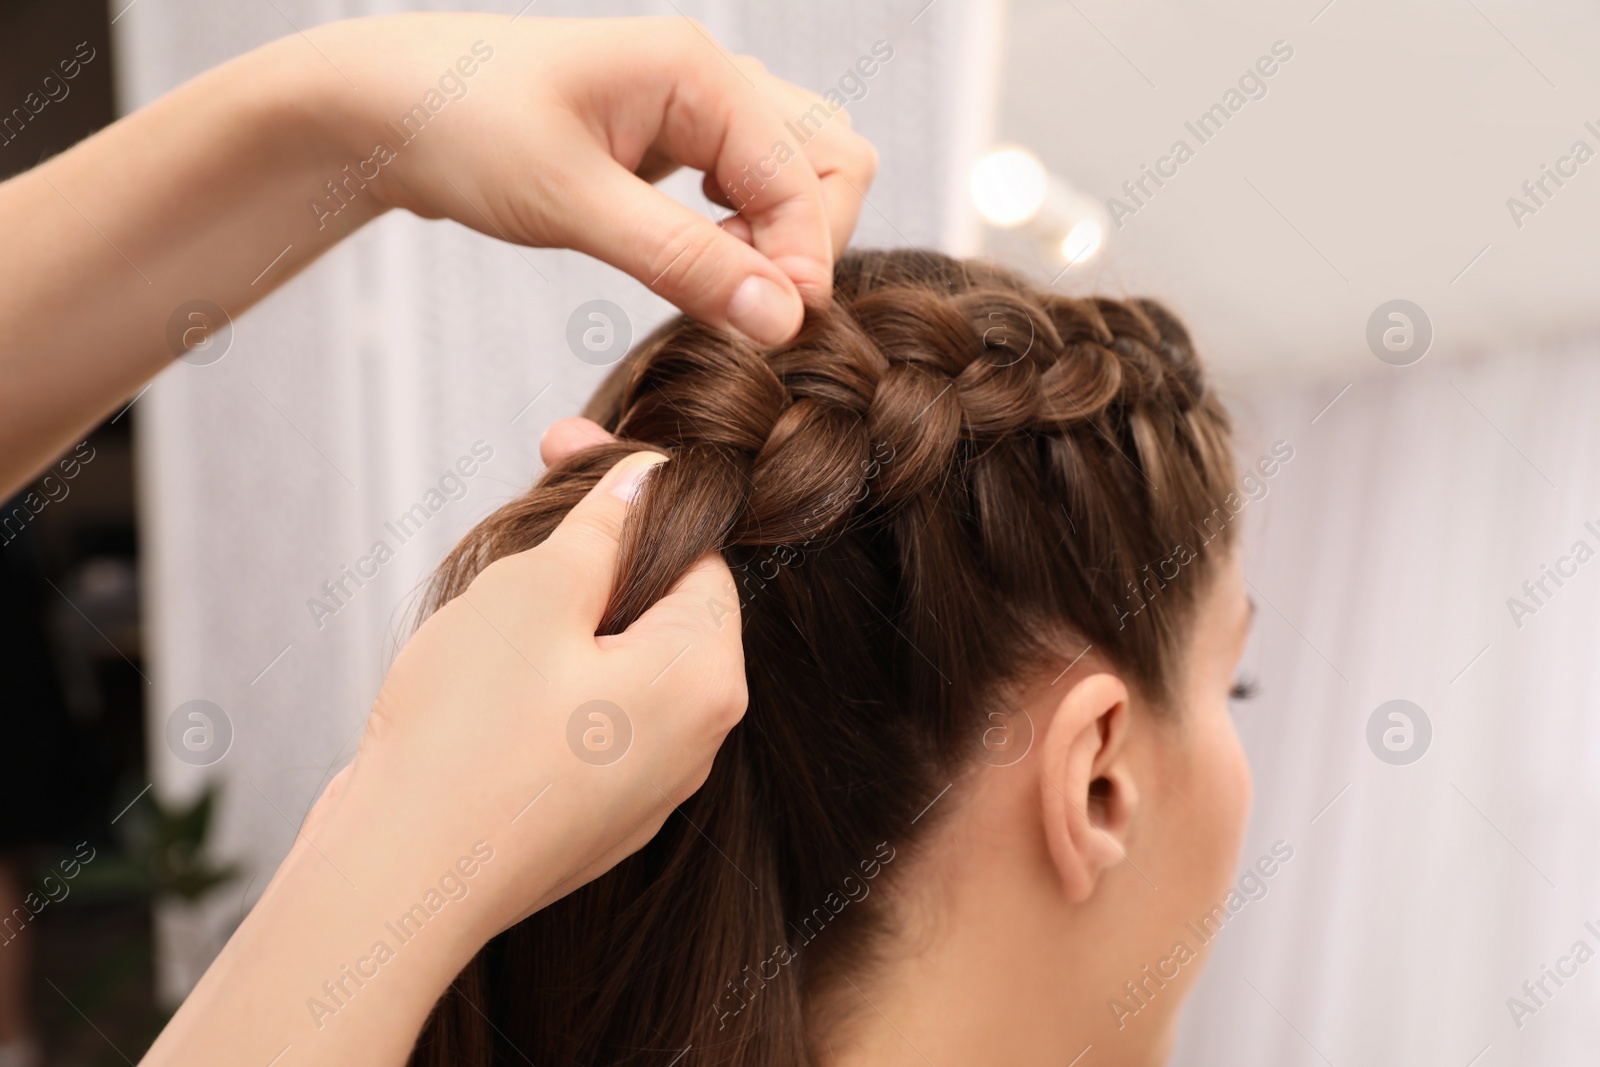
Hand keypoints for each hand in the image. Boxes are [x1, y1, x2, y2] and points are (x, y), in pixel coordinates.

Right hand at [142, 450, 745, 1066]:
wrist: (398, 878)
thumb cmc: (468, 731)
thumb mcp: (535, 591)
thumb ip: (604, 526)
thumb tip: (648, 478)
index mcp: (706, 680)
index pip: (700, 557)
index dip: (632, 498)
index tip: (565, 452)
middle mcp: (697, 743)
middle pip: (663, 612)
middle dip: (596, 560)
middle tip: (523, 525)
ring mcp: (647, 791)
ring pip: (619, 668)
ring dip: (565, 624)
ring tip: (489, 611)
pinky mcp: (594, 821)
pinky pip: (588, 726)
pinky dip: (548, 689)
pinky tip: (482, 682)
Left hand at [299, 15, 878, 344]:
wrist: (385, 106)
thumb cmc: (463, 129)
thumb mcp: (571, 205)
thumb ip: (683, 261)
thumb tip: (782, 318)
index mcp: (698, 71)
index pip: (808, 176)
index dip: (803, 261)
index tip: (772, 333)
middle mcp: (713, 78)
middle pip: (830, 160)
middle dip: (808, 239)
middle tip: (745, 301)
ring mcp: (697, 105)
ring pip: (798, 170)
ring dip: (780, 235)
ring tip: (717, 281)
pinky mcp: (674, 138)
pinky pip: (750, 182)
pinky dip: (746, 229)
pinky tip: (696, 259)